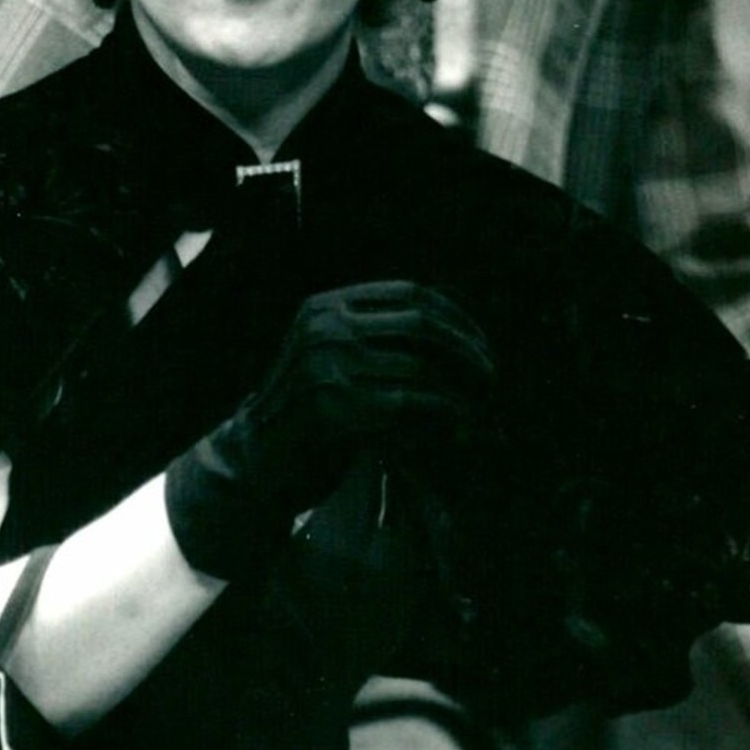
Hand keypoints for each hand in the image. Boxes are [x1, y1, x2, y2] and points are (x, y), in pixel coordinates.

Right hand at [165, 281, 493, 578]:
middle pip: (422, 323)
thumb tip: (458, 332)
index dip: (457, 316)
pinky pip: (410, 404)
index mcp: (327, 305)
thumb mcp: (331, 354)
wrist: (256, 457)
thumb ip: (376, 335)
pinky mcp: (334, 408)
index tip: (483, 343)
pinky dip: (444, 415)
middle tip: (492, 377)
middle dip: (468, 350)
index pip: (412, 292)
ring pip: (421, 367)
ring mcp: (327, 365)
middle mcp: (325, 327)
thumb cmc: (306, 410)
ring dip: (463, 389)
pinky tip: (461, 427)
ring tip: (483, 406)